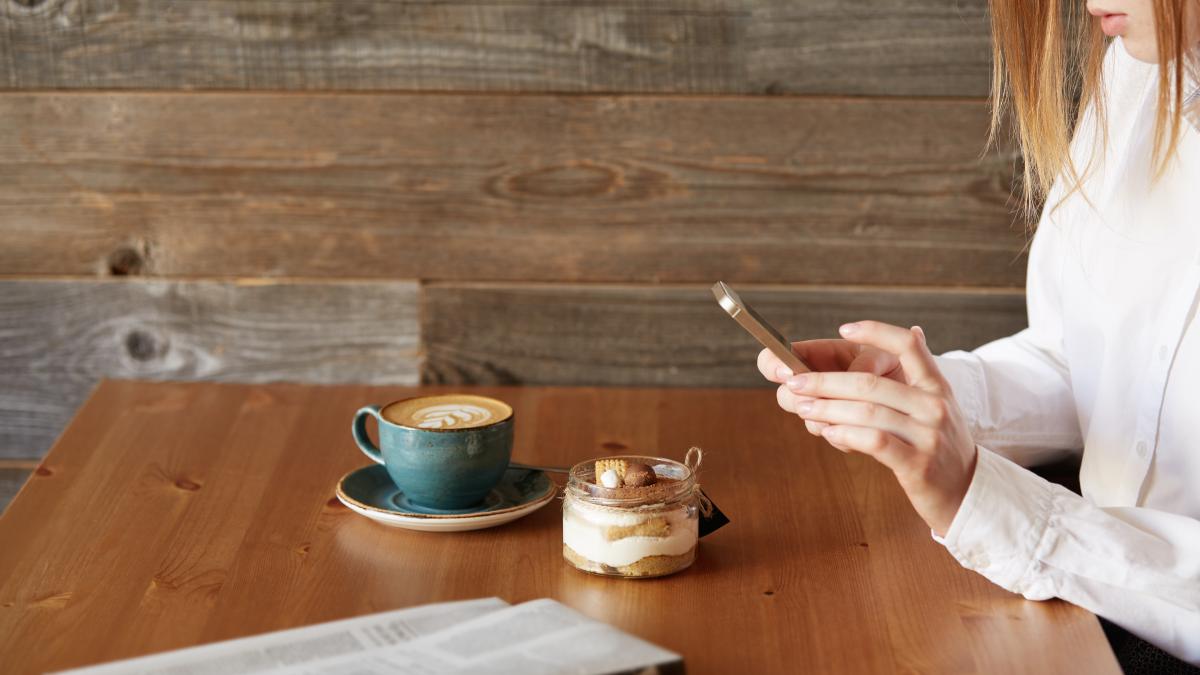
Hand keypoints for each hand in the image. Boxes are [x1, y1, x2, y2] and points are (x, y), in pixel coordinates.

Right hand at [757, 338, 903, 435]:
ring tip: (853, 417)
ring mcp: (827, 408)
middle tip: (811, 404)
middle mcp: (819, 382)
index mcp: (824, 354)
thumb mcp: (890, 357)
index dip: (773, 362)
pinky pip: (832, 435)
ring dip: (826, 417)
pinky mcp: (841, 432)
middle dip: (800, 398)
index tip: (785, 371)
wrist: (921, 408)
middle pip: (787, 392)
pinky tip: (866, 431)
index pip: (780, 356)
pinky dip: (846, 433)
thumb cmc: (905, 371)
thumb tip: (857, 375)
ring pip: (808, 416)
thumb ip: (869, 361)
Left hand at [767, 321, 977, 535]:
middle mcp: (934, 405)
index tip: (844, 328)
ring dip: (827, 409)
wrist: (969, 491)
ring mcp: (928, 435)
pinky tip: (827, 433)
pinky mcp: (918, 465)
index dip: (876, 332)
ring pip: (867, 412)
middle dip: (825, 382)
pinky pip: (875, 443)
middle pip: (870, 383)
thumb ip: (920, 372)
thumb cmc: (940, 444)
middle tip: (794, 382)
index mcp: (936, 385)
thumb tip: (915, 330)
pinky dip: (846, 435)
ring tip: (803, 408)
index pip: (908, 346)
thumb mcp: (939, 403)